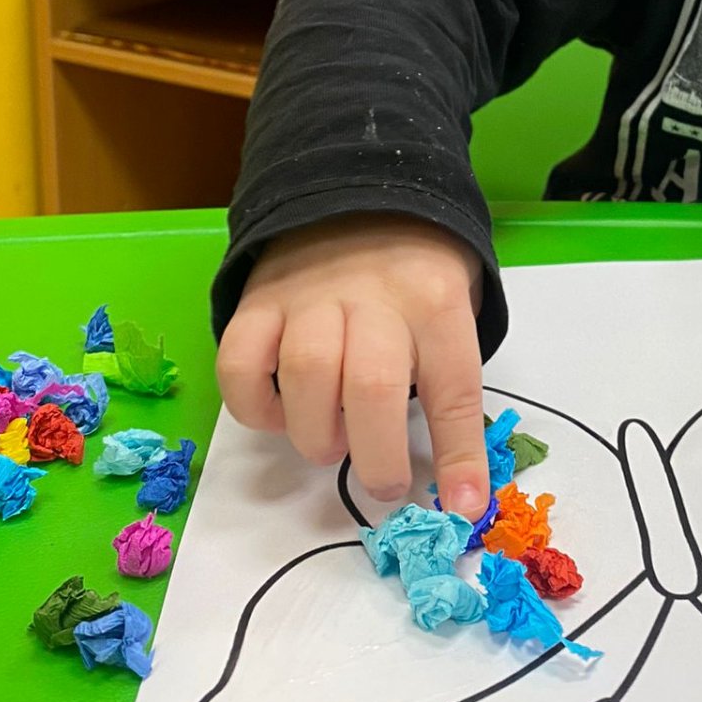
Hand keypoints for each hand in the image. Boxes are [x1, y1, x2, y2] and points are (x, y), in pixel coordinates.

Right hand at [216, 214, 488, 516]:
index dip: (458, 454)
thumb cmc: (416, 271)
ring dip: (318, 434)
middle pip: (373, 386)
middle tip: (385, 484)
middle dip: (378, 457)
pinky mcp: (257, 302)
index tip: (460, 508)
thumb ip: (451, 378)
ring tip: (333, 445)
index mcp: (436, 299)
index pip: (454, 385)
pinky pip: (240, 363)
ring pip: (306, 375)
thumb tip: (458, 481)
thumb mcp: (455, 304)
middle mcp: (374, 297)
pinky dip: (255, 408)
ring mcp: (309, 297)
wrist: (356, 193)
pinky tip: (280, 415)